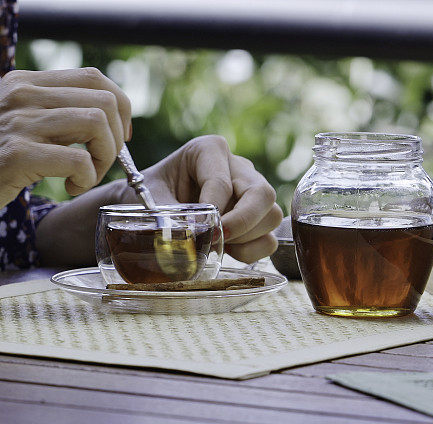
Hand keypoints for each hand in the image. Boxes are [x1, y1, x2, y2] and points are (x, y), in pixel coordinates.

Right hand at [0, 67, 131, 204]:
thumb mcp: (26, 124)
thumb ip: (60, 113)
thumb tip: (116, 119)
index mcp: (25, 83)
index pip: (93, 77)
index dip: (120, 106)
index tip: (120, 135)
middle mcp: (21, 95)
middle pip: (104, 100)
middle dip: (116, 138)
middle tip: (100, 162)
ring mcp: (17, 122)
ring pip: (97, 123)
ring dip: (104, 158)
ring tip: (85, 175)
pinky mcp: (16, 154)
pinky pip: (78, 160)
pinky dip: (87, 177)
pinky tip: (71, 187)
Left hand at [122, 135, 282, 262]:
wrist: (148, 208)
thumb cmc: (147, 196)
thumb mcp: (150, 200)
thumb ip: (167, 217)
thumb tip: (189, 238)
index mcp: (209, 150)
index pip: (222, 182)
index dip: (212, 210)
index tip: (195, 229)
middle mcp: (238, 167)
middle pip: (262, 194)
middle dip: (242, 222)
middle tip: (217, 238)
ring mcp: (252, 191)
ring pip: (271, 216)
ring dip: (245, 238)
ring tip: (215, 243)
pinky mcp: (258, 217)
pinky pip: (269, 239)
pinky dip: (251, 251)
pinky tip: (226, 250)